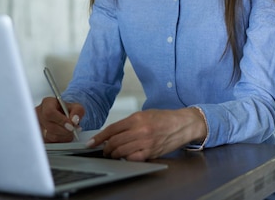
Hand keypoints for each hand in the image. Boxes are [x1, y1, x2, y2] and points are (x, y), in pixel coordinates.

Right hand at [35, 97, 84, 142]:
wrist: (62, 116)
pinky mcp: (39, 136)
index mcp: (47, 103)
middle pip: (50, 126)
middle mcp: (39, 114)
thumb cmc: (66, 110)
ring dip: (63, 136)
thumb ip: (78, 111)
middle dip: (65, 130)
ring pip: (50, 136)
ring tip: (70, 132)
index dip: (61, 120)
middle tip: (73, 130)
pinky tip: (64, 135)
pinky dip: (60, 140)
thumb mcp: (76, 107)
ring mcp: (37, 126)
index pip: (50, 112)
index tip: (71, 125)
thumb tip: (74, 120)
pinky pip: (50, 142)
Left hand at [86, 108, 205, 160]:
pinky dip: (127, 159)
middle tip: (104, 150)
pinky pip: (132, 159)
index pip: (112, 129)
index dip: (99, 138)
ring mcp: (145, 142)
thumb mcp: (145, 114)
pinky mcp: (151, 152)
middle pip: (114, 142)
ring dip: (114, 155)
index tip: (91, 143)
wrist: (183, 124)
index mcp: (137, 118)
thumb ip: (129, 123)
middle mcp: (140, 130)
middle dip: (106, 148)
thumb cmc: (165, 118)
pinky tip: (127, 156)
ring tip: (114, 154)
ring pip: (121, 152)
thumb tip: (113, 133)